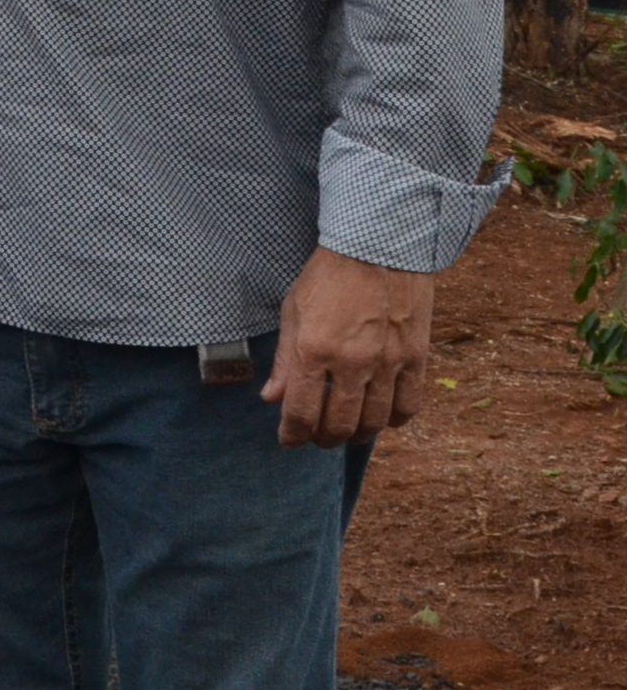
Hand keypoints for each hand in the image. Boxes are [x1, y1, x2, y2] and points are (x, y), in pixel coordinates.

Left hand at [261, 247, 434, 444]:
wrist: (378, 248)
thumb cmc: (329, 277)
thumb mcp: (294, 312)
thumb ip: (284, 361)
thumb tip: (272, 399)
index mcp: (315, 350)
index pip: (302, 413)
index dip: (293, 435)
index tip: (288, 440)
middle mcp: (353, 362)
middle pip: (340, 426)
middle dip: (323, 439)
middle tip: (316, 436)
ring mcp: (389, 362)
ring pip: (374, 423)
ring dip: (357, 435)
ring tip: (346, 430)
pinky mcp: (416, 358)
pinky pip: (408, 406)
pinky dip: (393, 420)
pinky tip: (380, 416)